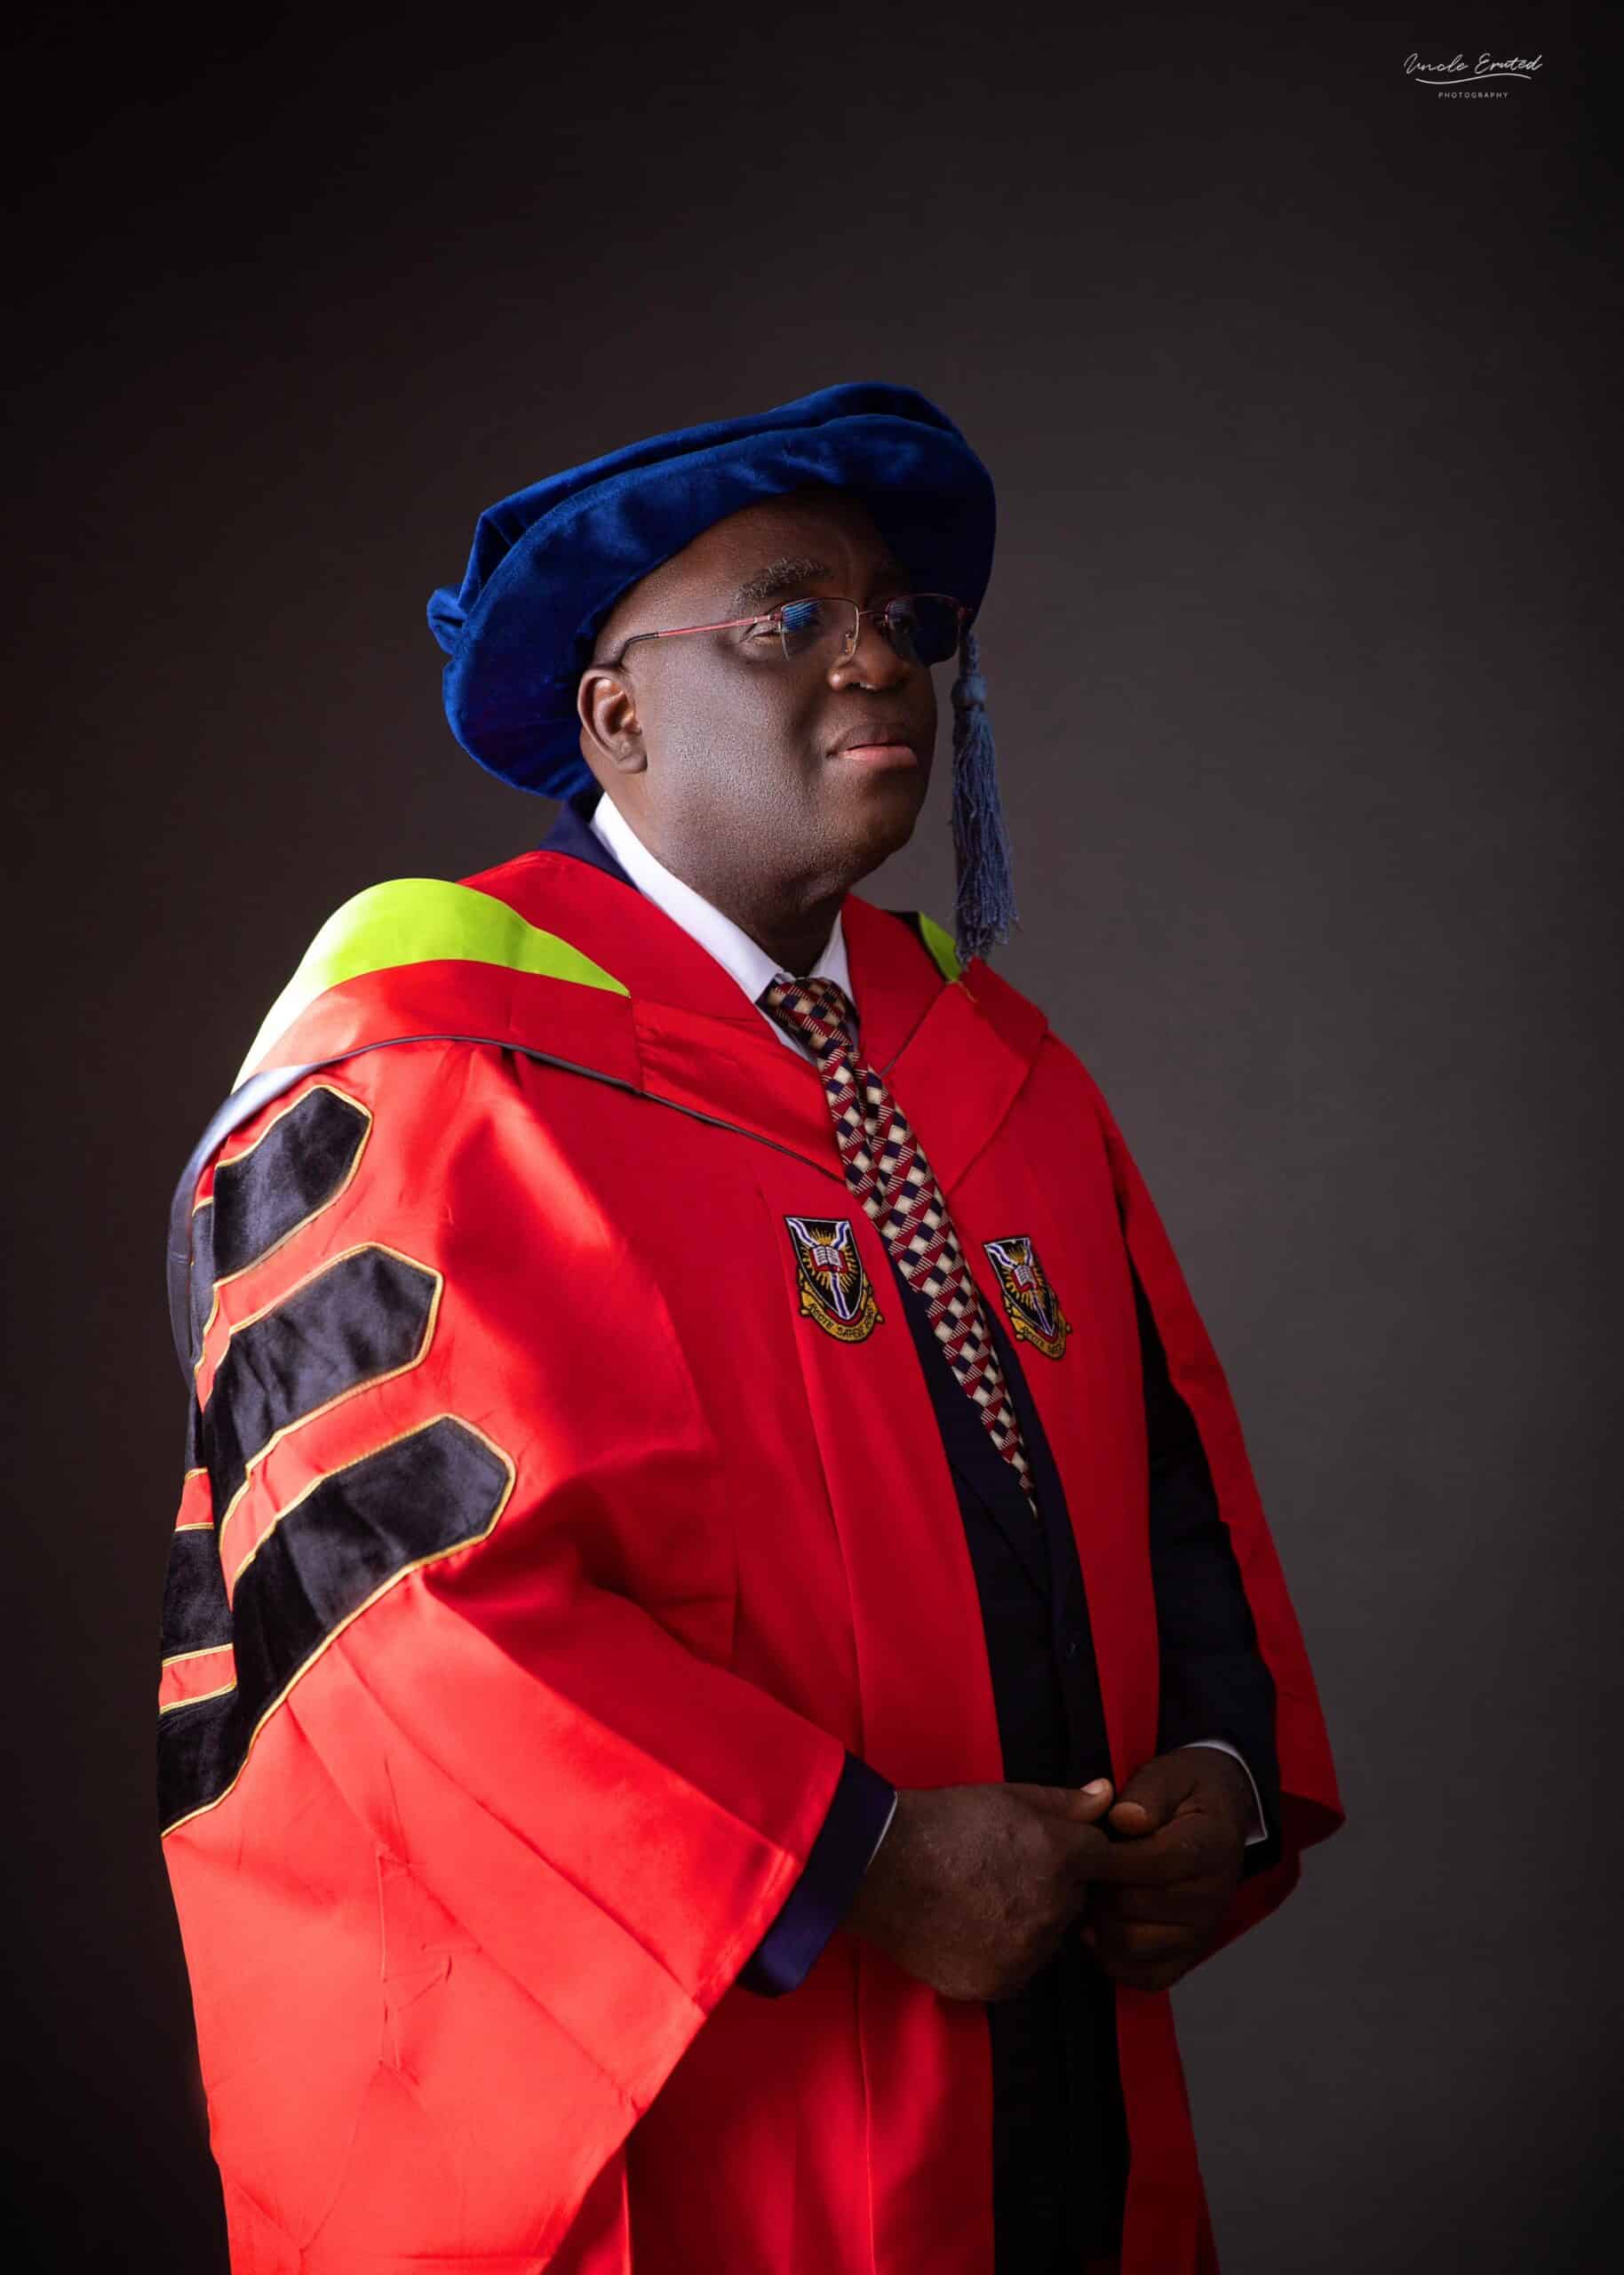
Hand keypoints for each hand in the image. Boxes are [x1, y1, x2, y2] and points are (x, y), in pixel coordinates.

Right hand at [846, 1778, 1117, 2001]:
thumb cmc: (941, 1822)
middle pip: (1074, 1901)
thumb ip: (1063, 1802)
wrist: (879, 1869)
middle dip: (1054, 1888)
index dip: (1091, 1856)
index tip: (1071, 1856)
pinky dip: (1000, 1955)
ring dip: (1029, 1924)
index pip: (1110, 1861)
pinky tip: (968, 1928)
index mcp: (1062, 1856)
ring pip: (1045, 1939)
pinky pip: (1015, 1970)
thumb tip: (1107, 1795)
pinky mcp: (998, 1985)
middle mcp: (1054, 1909)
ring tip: (981, 1899)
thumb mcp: (1004, 1797)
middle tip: (1007, 1871)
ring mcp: (1027, 1953)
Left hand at [1081, 1747, 1252, 1992]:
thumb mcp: (1170, 1774)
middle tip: (1080, 1865)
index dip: (1106, 1856)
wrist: (1218, 1818)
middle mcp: (1212, 1897)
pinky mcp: (1187, 1957)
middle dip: (1097, 1884)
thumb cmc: (1185, 1795)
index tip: (1079, 1843)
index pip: (1151, 1862)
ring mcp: (1201, 1932)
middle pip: (1132, 1905)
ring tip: (1093, 1889)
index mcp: (1210, 1847)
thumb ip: (1147, 1793)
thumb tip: (1125, 1818)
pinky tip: (1103, 1923)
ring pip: (1130, 1944)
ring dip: (1100, 1919)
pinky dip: (1113, 1956)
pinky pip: (1142, 1975)